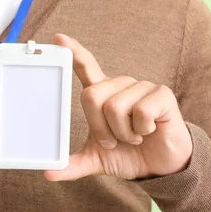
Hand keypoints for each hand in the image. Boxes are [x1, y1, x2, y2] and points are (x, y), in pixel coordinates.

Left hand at [44, 34, 193, 181]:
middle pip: (92, 95)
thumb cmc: (129, 155)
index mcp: (103, 95)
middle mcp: (120, 86)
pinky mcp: (161, 94)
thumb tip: (48, 174)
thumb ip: (73, 165)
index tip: (58, 38)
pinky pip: (141, 111)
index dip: (73, 52)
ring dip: (123, 133)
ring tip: (135, 136)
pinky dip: (142, 130)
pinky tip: (150, 131)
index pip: (85, 67)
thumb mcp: (97, 161)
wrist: (161, 167)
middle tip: (114, 140)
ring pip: (115, 106)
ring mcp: (141, 87)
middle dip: (100, 127)